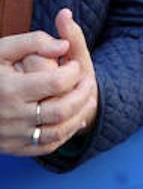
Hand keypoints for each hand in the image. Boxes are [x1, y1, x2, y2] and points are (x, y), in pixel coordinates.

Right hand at [0, 11, 96, 156]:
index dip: (73, 72)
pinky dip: (66, 134)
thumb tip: (63, 46)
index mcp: (9, 89)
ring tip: (88, 98)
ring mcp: (12, 134)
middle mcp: (11, 115)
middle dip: (83, 94)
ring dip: (80, 114)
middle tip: (88, 81)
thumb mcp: (4, 49)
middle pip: (61, 109)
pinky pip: (47, 146)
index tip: (73, 65)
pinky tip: (74, 118)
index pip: (56, 82)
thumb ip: (35, 41)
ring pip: (58, 131)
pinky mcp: (12, 147)